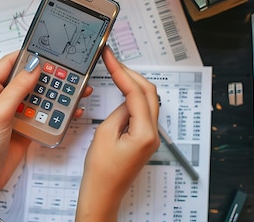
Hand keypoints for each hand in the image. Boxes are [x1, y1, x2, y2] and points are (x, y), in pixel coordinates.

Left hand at [0, 52, 89, 211]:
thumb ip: (17, 89)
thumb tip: (33, 67)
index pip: (8, 64)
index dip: (26, 56)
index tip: (46, 52)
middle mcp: (0, 99)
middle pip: (26, 79)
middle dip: (46, 76)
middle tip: (66, 72)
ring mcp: (13, 113)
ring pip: (37, 96)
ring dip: (54, 94)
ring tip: (74, 89)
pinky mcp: (24, 126)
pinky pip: (42, 114)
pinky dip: (55, 112)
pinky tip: (69, 110)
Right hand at [75, 46, 159, 220]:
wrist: (102, 195)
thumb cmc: (101, 173)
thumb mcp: (105, 135)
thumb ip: (119, 113)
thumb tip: (126, 99)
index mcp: (145, 133)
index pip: (136, 93)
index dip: (122, 72)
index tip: (111, 58)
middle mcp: (153, 135)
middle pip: (148, 93)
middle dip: (131, 74)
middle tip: (113, 60)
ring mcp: (150, 137)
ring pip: (147, 101)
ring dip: (133, 84)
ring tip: (116, 71)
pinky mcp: (144, 139)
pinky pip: (142, 112)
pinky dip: (133, 98)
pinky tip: (122, 91)